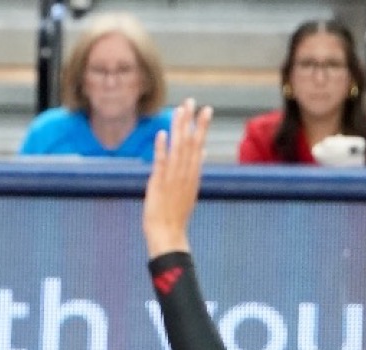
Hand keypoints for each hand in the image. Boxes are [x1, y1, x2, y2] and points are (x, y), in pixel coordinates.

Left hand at [144, 100, 211, 257]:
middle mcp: (186, 173)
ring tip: (179, 110)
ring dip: (178, 128)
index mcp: (193, 173)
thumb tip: (202, 152)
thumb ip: (195, 168)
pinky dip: (162, 148)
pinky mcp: (160, 183)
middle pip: (190, 142)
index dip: (201, 126)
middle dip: (191, 120)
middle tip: (191, 101)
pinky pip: (161, 162)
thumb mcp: (190, 189)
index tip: (205, 109)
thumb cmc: (176, 212)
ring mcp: (173, 177)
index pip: (199, 144)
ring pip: (178, 148)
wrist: (168, 233)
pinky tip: (162, 133)